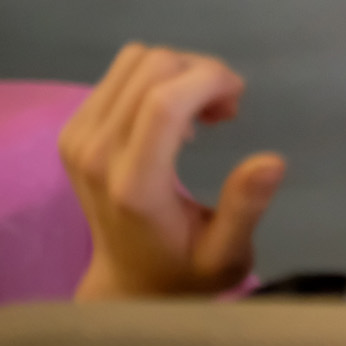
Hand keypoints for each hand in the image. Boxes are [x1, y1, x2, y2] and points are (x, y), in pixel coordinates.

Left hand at [58, 44, 284, 299]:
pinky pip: (119, 75)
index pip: (164, 102)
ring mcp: (78, 140)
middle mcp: (98, 155)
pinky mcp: (72, 131)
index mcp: (137, 186)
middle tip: (226, 110)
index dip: (210, 79)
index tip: (237, 101)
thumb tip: (273, 161)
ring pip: (134, 61)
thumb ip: (246, 209)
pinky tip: (173, 115)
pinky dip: (156, 79)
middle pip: (151, 68)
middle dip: (201, 72)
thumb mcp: (228, 254)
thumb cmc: (186, 270)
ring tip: (201, 111)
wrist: (125, 284)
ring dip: (179, 72)